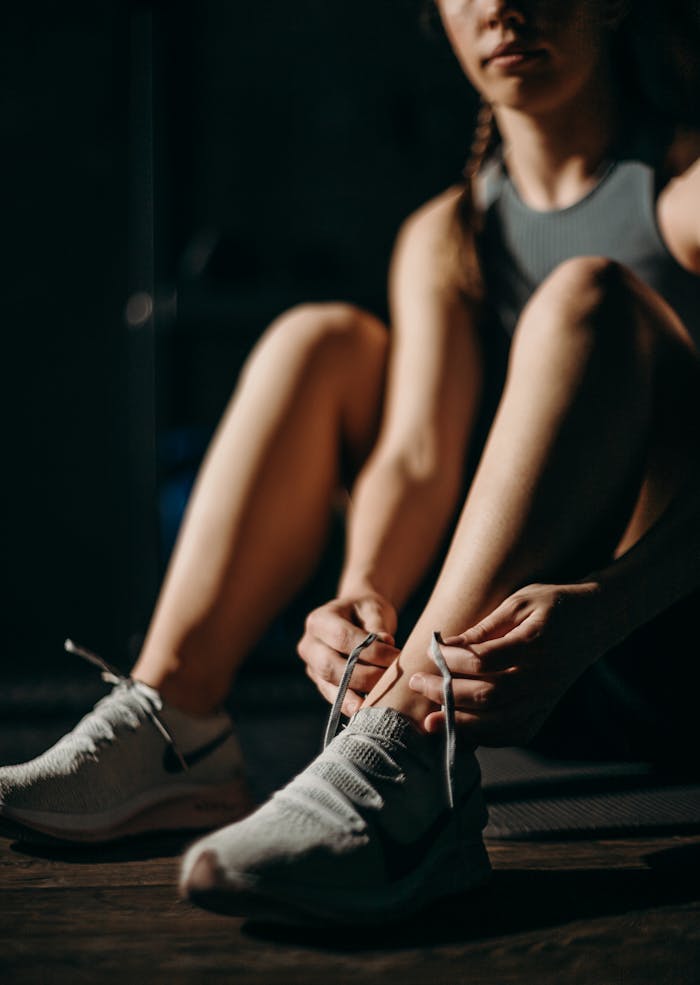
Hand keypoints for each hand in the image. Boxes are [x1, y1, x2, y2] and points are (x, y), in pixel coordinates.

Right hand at [298, 592, 398, 715]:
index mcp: (319, 620)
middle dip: (363, 676)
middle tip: (390, 678)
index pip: (342, 638)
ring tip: (382, 698)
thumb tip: (386, 643)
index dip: (370, 650)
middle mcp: (309, 644)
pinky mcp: (320, 682)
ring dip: (358, 694)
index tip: (396, 656)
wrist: (355, 616)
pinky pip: (334, 697)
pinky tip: (368, 708)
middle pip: (331, 666)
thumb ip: (377, 626)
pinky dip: (351, 704)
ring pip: (330, 686)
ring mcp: (311, 666)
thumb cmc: (365, 610)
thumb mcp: (373, 609)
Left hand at [409, 581, 602, 744]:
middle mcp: (542, 676)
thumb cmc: (553, 604)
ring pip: (501, 723)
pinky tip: (462, 730)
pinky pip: (516, 732)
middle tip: (416, 683)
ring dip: (462, 724)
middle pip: (489, 696)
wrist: (598, 620)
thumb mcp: (519, 602)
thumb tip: (446, 645)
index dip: (452, 660)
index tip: (431, 651)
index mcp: (535, 643)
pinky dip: (488, 737)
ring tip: (430, 720)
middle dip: (446, 693)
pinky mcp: (546, 709)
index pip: (485, 660)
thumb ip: (484, 627)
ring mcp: (546, 697)